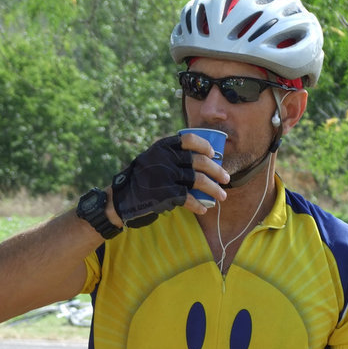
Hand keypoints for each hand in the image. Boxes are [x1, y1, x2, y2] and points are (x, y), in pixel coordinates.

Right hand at [111, 134, 227, 227]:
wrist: (121, 199)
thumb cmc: (141, 180)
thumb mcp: (152, 159)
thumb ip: (170, 157)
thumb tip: (201, 161)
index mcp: (163, 147)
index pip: (189, 139)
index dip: (205, 145)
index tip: (214, 154)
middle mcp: (165, 158)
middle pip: (199, 161)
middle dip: (217, 171)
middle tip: (226, 179)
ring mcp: (166, 175)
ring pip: (198, 180)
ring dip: (214, 189)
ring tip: (222, 197)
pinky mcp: (166, 193)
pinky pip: (189, 198)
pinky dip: (198, 205)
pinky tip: (203, 209)